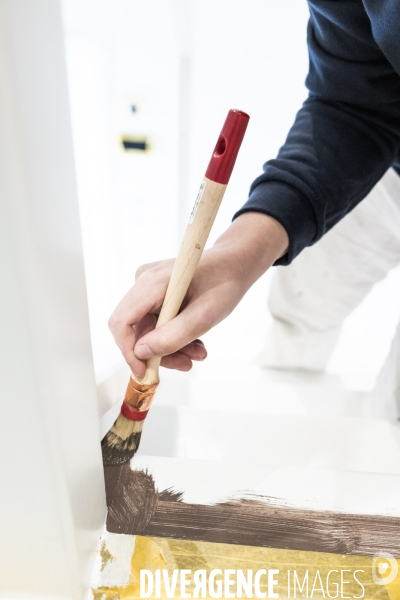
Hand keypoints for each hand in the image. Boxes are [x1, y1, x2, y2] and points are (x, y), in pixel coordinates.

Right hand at [108, 213, 287, 377]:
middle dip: (159, 352)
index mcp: (151, 282)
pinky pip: (157, 323)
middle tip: (187, 364)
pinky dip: (175, 336)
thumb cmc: (224, 282)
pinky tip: (195, 342)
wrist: (235, 263)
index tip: (144, 372)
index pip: (122, 321)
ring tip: (198, 353)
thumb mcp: (204, 315)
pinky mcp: (156, 294)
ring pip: (149, 330)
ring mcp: (149, 287)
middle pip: (136, 330)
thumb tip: (141, 353)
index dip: (128, 351)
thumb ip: (172, 336)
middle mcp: (144, 282)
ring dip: (172, 347)